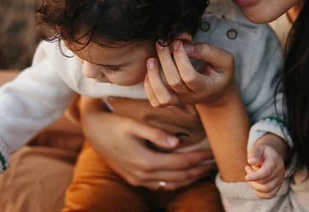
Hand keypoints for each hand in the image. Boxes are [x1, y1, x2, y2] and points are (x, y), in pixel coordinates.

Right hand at [79, 97, 216, 191]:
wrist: (92, 130)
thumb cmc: (114, 123)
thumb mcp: (134, 125)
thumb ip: (155, 134)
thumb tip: (176, 143)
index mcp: (146, 161)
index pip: (181, 162)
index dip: (198, 158)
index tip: (213, 152)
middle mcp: (143, 174)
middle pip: (179, 175)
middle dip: (199, 169)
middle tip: (216, 161)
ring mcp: (139, 179)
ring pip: (172, 183)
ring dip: (191, 177)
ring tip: (205, 168)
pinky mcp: (135, 179)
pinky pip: (161, 185)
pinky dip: (177, 181)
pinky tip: (185, 175)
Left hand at [144, 39, 234, 106]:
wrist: (217, 92)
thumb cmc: (220, 72)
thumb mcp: (224, 59)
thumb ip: (207, 51)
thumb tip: (184, 46)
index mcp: (206, 87)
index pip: (190, 76)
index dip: (181, 58)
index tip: (177, 42)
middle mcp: (192, 97)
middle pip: (174, 82)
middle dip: (166, 60)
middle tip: (163, 44)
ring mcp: (180, 100)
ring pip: (162, 97)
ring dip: (153, 76)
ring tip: (152, 59)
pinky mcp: (171, 101)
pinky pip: (156, 101)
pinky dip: (149, 87)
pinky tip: (151, 71)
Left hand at [244, 137, 287, 198]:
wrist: (272, 153)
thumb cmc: (263, 151)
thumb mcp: (258, 148)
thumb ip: (255, 153)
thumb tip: (251, 161)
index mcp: (274, 161)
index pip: (266, 172)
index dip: (256, 176)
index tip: (246, 177)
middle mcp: (279, 172)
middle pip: (265, 183)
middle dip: (252, 179)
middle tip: (247, 168)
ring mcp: (280, 180)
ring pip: (266, 191)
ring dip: (254, 185)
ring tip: (250, 176)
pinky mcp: (278, 186)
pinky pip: (269, 195)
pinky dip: (259, 193)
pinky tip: (255, 184)